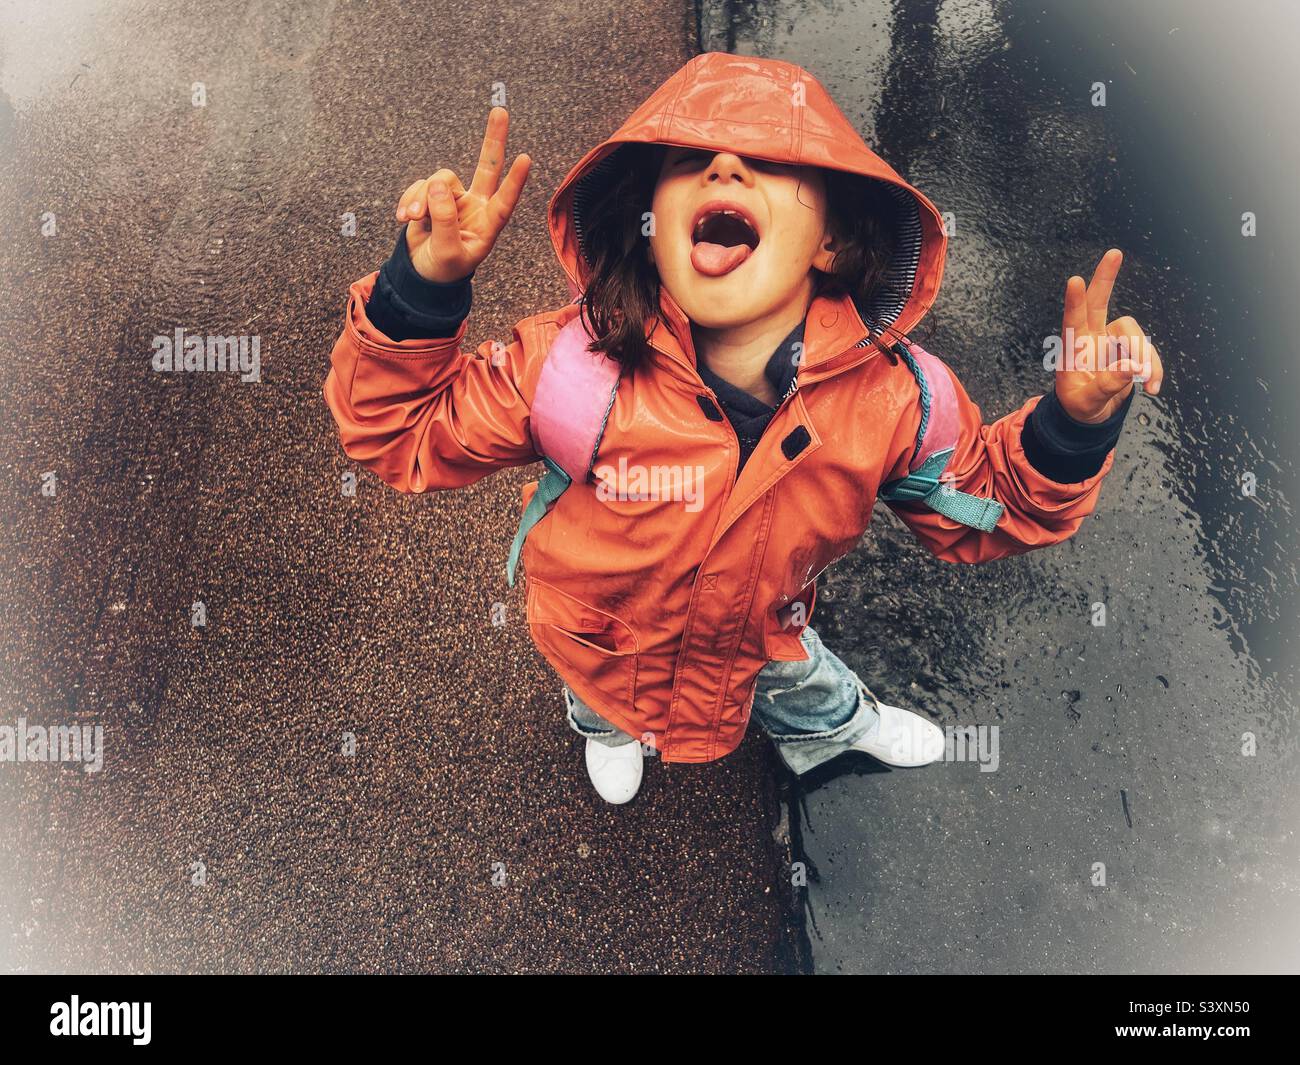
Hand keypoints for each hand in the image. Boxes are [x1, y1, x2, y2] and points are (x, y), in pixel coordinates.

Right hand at [395, 107, 531, 282]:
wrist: (421, 272)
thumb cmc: (443, 268)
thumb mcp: (447, 252)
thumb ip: (445, 221)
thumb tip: (438, 185)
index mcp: (487, 225)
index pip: (504, 201)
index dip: (514, 181)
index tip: (526, 159)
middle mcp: (476, 206)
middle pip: (487, 167)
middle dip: (493, 139)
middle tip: (500, 111)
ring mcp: (454, 198)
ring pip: (440, 180)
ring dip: (421, 198)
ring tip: (412, 218)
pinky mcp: (432, 195)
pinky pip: (420, 186)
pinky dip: (409, 199)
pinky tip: (403, 218)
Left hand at [1055, 248, 1163, 422]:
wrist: (1092, 415)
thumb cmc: (1079, 407)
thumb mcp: (1086, 403)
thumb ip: (1106, 386)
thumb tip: (1131, 368)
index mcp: (1073, 348)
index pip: (1072, 321)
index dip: (1074, 301)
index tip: (1073, 280)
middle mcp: (1091, 338)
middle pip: (1099, 302)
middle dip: (1106, 278)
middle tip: (1114, 253)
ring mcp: (1111, 341)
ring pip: (1135, 334)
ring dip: (1145, 356)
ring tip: (1147, 382)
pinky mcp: (1130, 350)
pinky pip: (1148, 352)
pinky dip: (1154, 368)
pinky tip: (1152, 386)